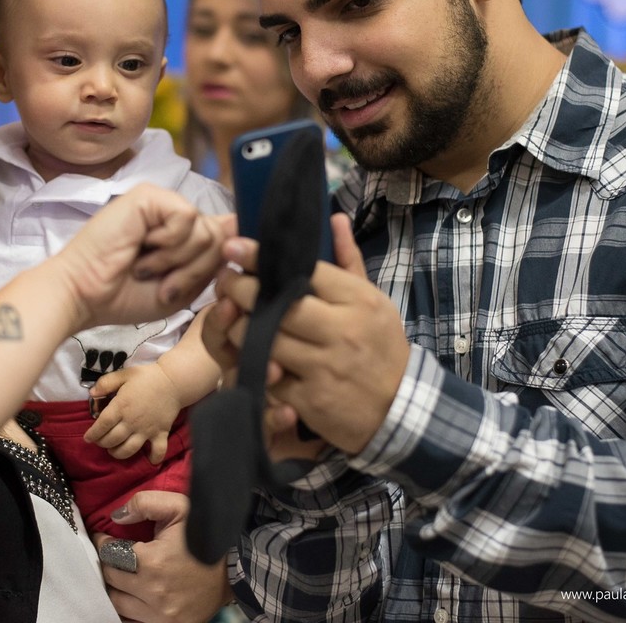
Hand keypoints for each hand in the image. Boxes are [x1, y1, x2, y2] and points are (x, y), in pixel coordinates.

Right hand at [55, 185, 233, 329]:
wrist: (85, 295)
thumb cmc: (125, 295)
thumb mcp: (182, 286)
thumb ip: (210, 259)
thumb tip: (239, 225)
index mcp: (181, 235)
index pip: (222, 235)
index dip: (222, 257)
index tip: (198, 280)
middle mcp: (173, 214)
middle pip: (219, 238)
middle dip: (195, 270)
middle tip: (162, 283)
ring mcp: (161, 202)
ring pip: (206, 231)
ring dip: (178, 261)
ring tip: (147, 267)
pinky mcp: (149, 196)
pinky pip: (187, 218)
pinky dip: (169, 243)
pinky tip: (144, 246)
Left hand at [86, 364, 181, 461]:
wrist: (173, 381)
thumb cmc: (147, 377)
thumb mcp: (124, 374)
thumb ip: (106, 382)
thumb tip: (92, 392)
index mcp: (121, 406)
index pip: (102, 425)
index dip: (93, 434)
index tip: (88, 438)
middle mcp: (132, 422)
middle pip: (112, 440)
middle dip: (102, 443)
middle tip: (100, 441)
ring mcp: (147, 430)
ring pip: (129, 449)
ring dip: (118, 453)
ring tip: (114, 450)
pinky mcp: (161, 433)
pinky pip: (158, 450)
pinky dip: (154, 458)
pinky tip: (150, 460)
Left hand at [94, 491, 231, 622]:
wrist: (236, 567)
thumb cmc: (205, 534)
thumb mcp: (179, 507)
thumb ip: (144, 503)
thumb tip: (117, 516)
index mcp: (151, 561)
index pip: (109, 553)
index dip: (104, 542)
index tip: (106, 537)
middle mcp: (152, 592)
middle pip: (111, 578)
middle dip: (110, 562)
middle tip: (116, 553)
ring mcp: (159, 614)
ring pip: (117, 602)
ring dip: (117, 586)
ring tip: (125, 573)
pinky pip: (132, 620)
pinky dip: (130, 607)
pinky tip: (135, 594)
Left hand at [209, 213, 409, 453]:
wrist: (400, 407)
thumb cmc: (381, 345)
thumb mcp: (373, 300)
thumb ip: (348, 260)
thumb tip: (333, 218)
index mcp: (358, 300)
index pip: (306, 271)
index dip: (263, 258)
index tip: (235, 246)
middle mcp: (342, 331)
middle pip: (279, 306)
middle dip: (242, 290)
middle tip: (224, 279)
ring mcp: (325, 367)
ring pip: (267, 341)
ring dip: (239, 327)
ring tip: (228, 313)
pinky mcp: (311, 399)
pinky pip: (270, 378)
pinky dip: (253, 363)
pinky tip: (242, 351)